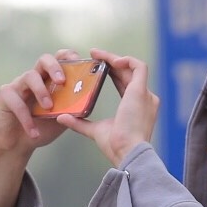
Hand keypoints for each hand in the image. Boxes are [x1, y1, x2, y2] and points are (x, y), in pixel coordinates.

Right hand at [0, 48, 85, 153]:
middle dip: (54, 67)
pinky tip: (34, 132)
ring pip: (29, 76)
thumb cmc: (40, 128)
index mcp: (48, 80)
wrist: (17, 145)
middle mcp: (33, 78)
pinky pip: (16, 103)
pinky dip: (26, 119)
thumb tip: (88, 101)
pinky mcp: (4, 97)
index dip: (69, 57)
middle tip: (62, 82)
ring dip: (41, 91)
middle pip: (44, 60)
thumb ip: (73, 109)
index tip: (79, 64)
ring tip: (48, 108)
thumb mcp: (61, 118)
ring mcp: (18, 85)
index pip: (59, 59)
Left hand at [59, 49, 159, 166]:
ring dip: (116, 58)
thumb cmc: (115, 146)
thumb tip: (62, 118)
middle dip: (110, 61)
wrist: (127, 152)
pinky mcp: (141, 91)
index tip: (96, 66)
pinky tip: (111, 60)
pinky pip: (139, 66)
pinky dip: (126, 60)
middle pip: (127, 73)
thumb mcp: (94, 130)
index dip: (111, 73)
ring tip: (98, 54)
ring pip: (133, 67)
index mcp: (136, 107)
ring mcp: (145, 95)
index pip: (124, 84)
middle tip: (93, 55)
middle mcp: (144, 99)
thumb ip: (80, 123)